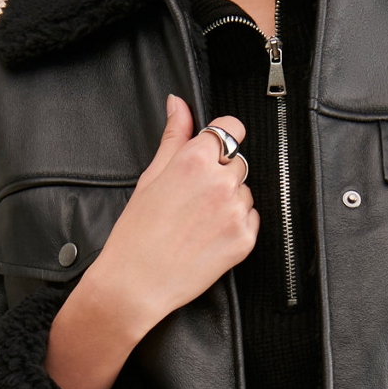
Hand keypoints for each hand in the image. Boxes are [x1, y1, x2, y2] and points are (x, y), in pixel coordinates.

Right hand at [45, 95, 258, 388]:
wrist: (136, 284)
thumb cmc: (136, 233)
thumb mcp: (150, 177)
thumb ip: (173, 137)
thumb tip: (179, 104)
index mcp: (195, 161)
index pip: (230, 127)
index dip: (221, 136)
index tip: (213, 148)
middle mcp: (220, 182)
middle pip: (237, 161)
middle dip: (220, 173)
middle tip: (192, 197)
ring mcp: (236, 211)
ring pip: (245, 191)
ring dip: (229, 199)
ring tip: (197, 220)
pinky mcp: (245, 239)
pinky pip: (251, 218)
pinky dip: (235, 224)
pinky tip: (208, 235)